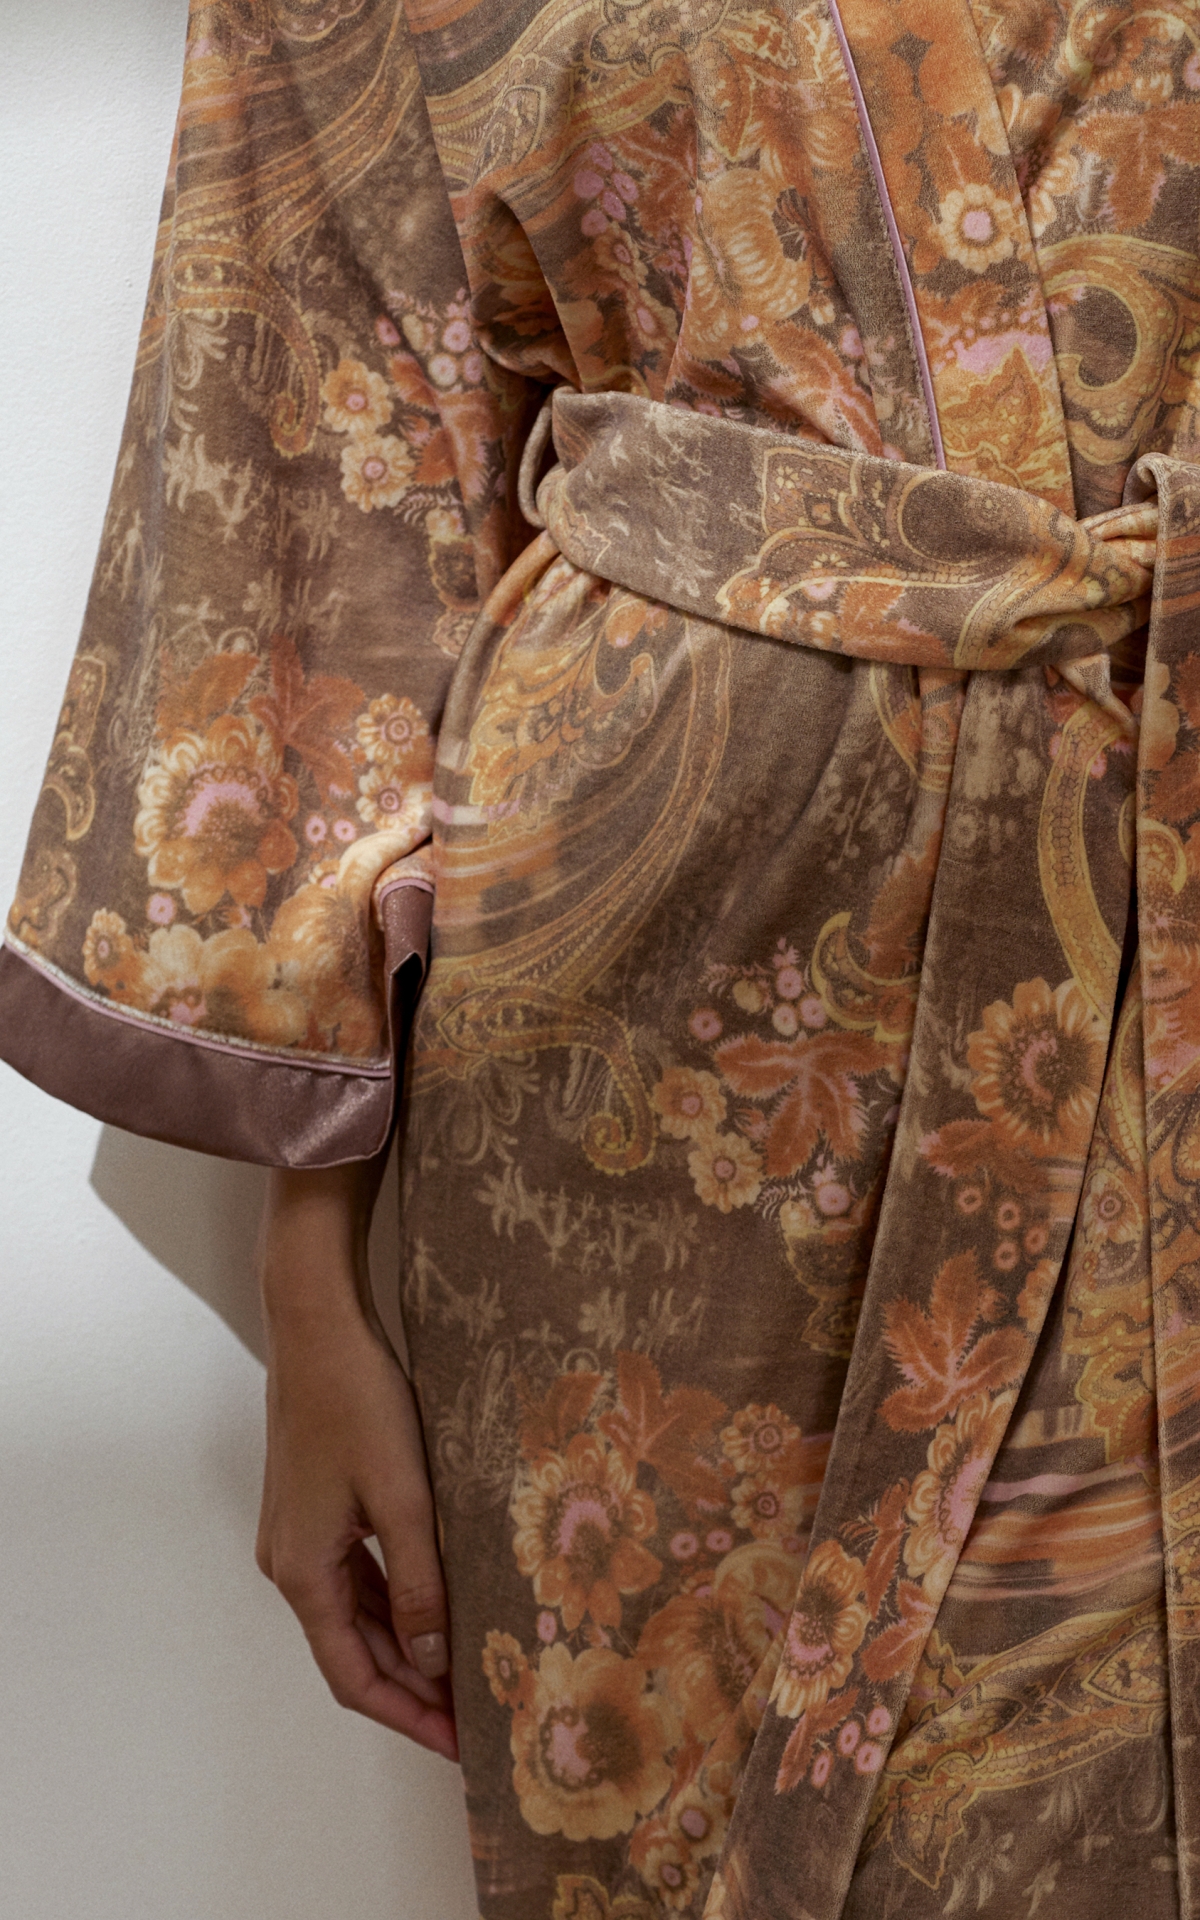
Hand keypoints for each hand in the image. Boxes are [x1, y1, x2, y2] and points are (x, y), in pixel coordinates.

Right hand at [255, 1164, 456, 1761]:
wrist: (317, 1326)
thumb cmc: (357, 1401)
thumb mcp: (400, 1497)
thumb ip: (418, 1581)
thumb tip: (434, 1657)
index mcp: (302, 1571)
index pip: (353, 1676)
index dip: (407, 1716)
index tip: (458, 1744)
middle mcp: (289, 1563)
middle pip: (352, 1652)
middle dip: (412, 1689)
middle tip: (477, 1715)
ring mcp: (298, 1535)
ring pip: (353, 1616)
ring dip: (404, 1648)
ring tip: (465, 1672)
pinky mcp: (313, 1507)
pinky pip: (354, 1577)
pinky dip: (393, 1604)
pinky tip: (436, 1607)